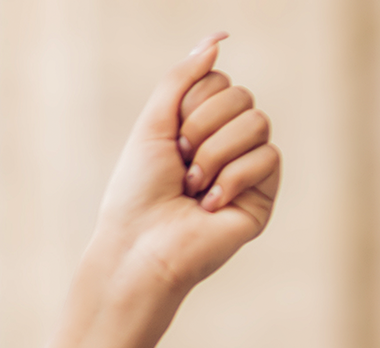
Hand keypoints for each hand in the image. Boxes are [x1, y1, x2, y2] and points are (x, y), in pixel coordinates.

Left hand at [94, 35, 279, 299]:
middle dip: (202, 129)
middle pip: (241, 97)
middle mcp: (226, 145)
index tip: (169, 142)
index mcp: (200, 127)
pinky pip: (268, 157)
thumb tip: (217, 41)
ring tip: (192, 189)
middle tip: (179, 168)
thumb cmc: (136, 195)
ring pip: (257, 123)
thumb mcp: (152, 125)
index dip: (191, 107)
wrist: (138, 250)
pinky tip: (209, 205)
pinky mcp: (262, 197)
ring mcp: (246, 170)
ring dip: (214, 155)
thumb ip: (181, 78)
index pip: (218, 82)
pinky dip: (232, 178)